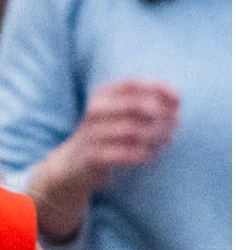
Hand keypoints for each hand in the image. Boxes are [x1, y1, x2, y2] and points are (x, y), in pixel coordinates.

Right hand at [30, 79, 178, 241]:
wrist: (71, 166)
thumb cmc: (106, 137)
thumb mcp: (119, 114)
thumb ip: (145, 103)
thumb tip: (177, 102)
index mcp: (102, 96)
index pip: (132, 84)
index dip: (159, 89)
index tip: (178, 102)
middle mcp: (94, 112)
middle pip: (135, 106)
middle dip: (162, 114)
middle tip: (176, 123)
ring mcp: (91, 134)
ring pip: (133, 131)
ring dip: (157, 136)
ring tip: (166, 140)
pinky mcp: (92, 156)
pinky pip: (126, 154)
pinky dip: (144, 154)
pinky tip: (151, 155)